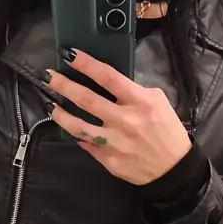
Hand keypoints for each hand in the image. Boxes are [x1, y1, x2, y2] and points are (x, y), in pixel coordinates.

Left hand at [45, 50, 191, 185]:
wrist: (173, 169)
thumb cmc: (167, 131)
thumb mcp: (157, 102)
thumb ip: (132, 92)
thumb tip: (106, 86)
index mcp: (140, 101)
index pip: (108, 77)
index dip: (86, 64)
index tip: (69, 54)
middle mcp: (125, 120)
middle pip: (87, 99)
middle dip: (64, 85)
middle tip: (49, 77)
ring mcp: (114, 142)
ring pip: (79, 126)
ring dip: (61, 114)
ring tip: (51, 105)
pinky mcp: (108, 160)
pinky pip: (87, 144)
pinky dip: (78, 135)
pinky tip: (70, 127)